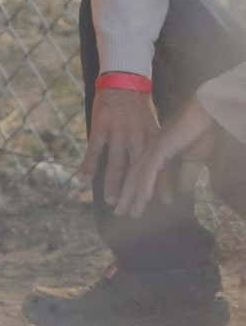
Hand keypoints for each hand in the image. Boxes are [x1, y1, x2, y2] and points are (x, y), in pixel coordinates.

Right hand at [79, 85, 158, 200]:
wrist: (123, 82)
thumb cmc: (138, 107)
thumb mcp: (153, 124)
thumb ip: (154, 145)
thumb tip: (159, 167)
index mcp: (152, 137)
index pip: (158, 165)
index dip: (160, 184)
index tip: (164, 203)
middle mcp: (137, 137)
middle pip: (138, 170)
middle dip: (135, 192)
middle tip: (132, 210)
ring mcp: (118, 132)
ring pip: (116, 164)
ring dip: (113, 184)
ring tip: (110, 201)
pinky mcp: (101, 127)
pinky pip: (94, 149)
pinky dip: (89, 165)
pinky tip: (84, 179)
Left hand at [113, 99, 217, 217]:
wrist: (205, 111)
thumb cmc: (201, 130)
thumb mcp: (193, 159)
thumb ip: (184, 175)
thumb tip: (181, 193)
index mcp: (153, 151)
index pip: (141, 174)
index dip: (135, 191)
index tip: (131, 206)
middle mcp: (148, 149)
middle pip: (134, 176)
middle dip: (127, 196)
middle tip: (120, 214)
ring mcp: (152, 147)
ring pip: (137, 175)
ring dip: (132, 195)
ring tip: (127, 213)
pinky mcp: (160, 147)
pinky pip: (149, 170)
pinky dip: (145, 185)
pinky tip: (142, 199)